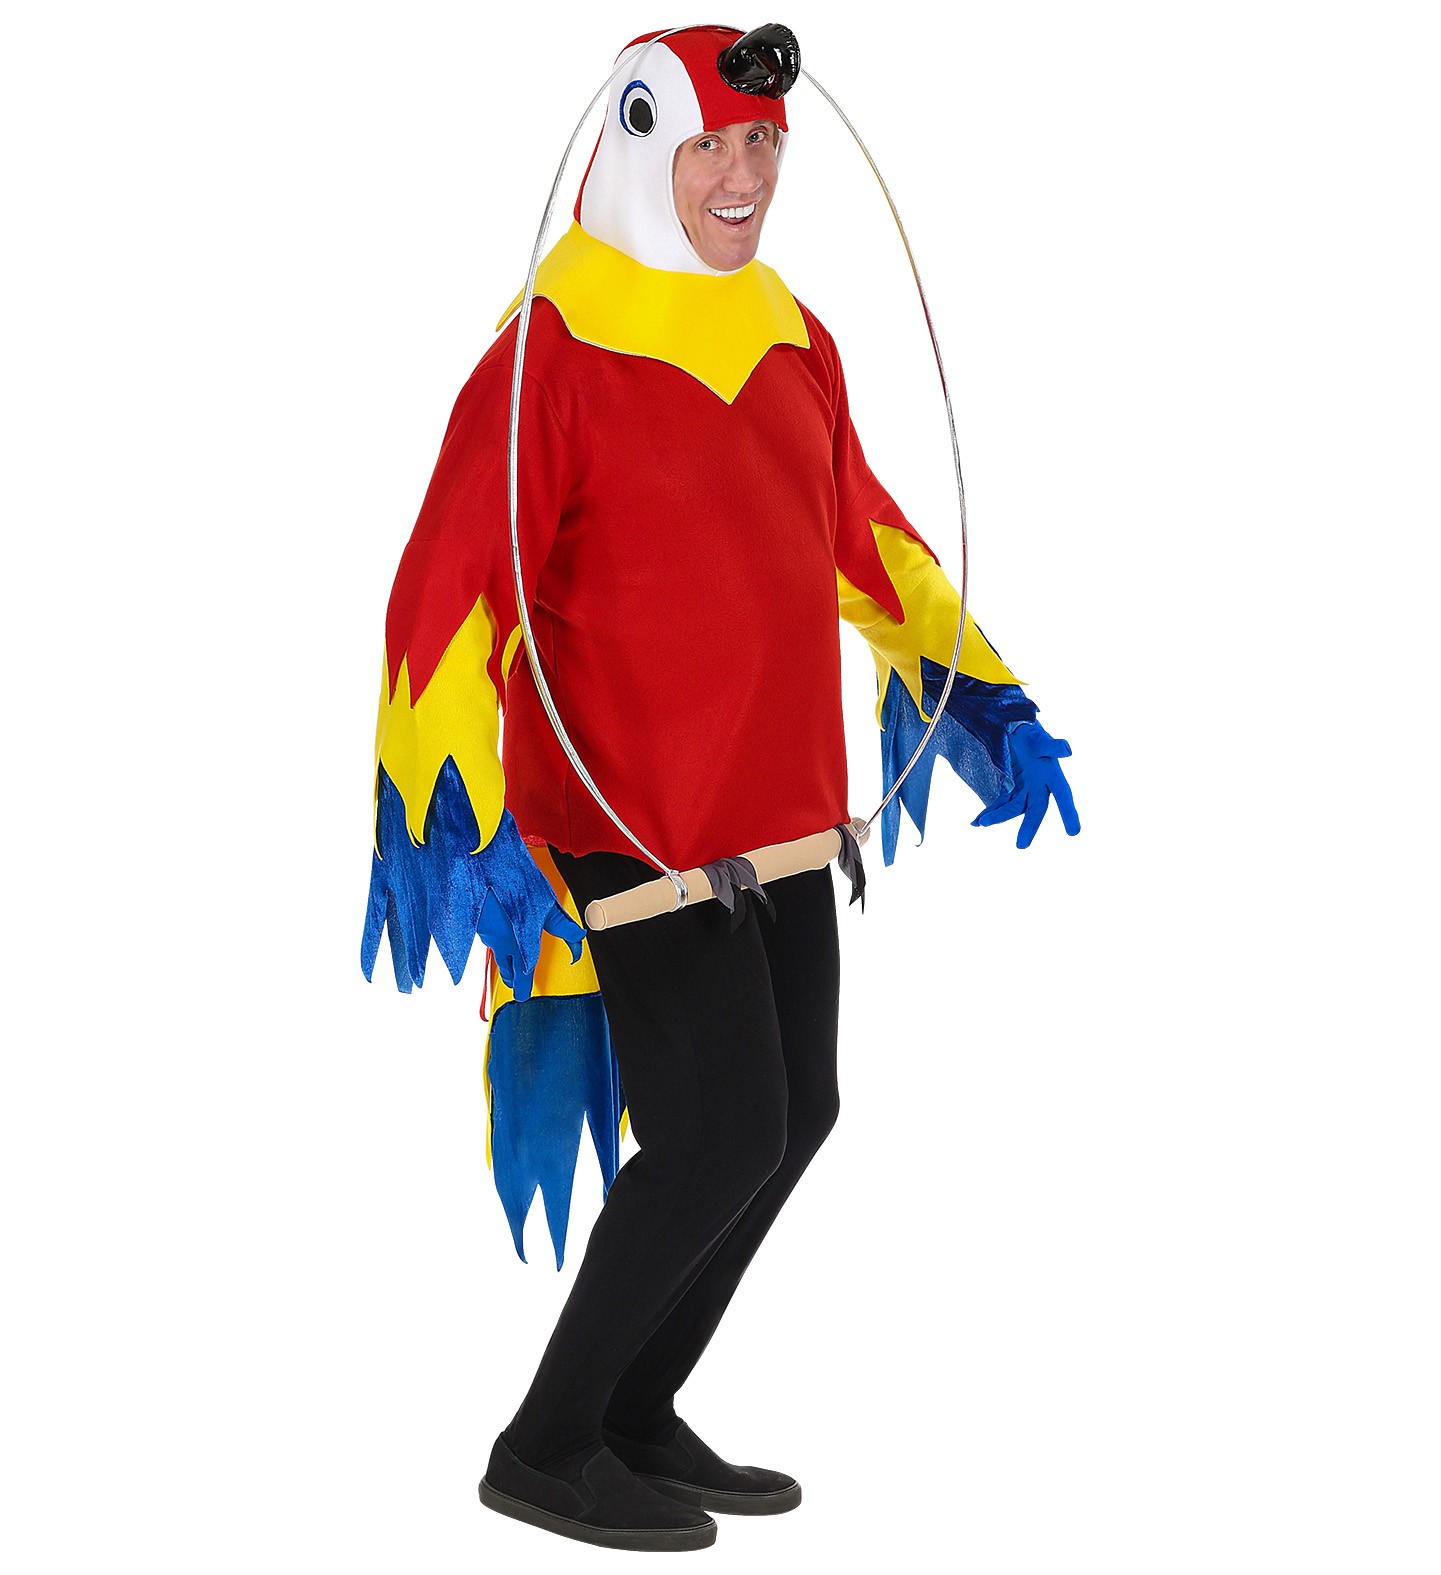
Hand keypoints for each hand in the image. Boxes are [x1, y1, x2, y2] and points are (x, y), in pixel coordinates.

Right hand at [477, 872, 584, 1003]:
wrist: (482, 858)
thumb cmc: (517, 877)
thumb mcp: (547, 902)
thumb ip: (563, 926)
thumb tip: (579, 939)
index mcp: (519, 940)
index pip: (523, 971)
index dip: (523, 985)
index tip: (523, 996)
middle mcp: (500, 940)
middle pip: (506, 967)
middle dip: (511, 978)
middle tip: (514, 987)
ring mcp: (484, 930)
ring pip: (495, 952)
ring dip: (502, 962)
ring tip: (507, 968)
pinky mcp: (472, 920)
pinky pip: (485, 937)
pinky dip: (492, 942)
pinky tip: (496, 936)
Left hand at [971, 722, 1080, 848]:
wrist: (1011, 725)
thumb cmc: (1029, 730)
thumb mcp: (1038, 736)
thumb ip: (1051, 745)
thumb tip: (1068, 750)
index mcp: (1052, 773)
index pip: (1063, 795)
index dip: (1068, 812)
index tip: (1073, 832)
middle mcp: (1039, 784)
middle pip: (1035, 809)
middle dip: (1028, 826)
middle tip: (1021, 845)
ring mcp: (1023, 787)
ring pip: (1013, 808)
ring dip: (998, 816)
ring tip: (982, 823)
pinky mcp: (1008, 787)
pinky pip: (999, 803)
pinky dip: (989, 812)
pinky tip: (976, 822)